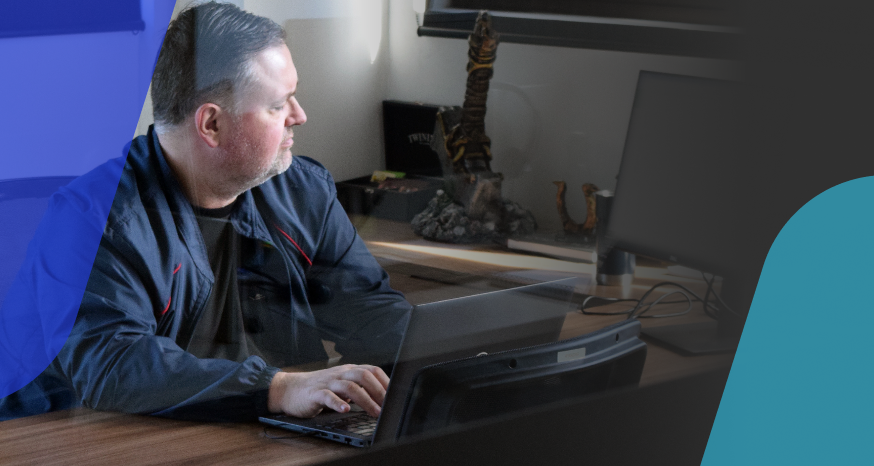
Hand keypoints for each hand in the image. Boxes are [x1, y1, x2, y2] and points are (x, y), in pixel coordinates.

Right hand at [267, 364, 388, 417]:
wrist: (290, 389)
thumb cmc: (320, 388)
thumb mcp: (342, 385)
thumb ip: (359, 388)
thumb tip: (382, 399)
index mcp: (349, 370)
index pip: (372, 370)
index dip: (386, 382)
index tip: (395, 396)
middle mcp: (340, 374)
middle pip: (363, 376)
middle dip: (378, 391)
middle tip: (387, 406)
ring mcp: (328, 382)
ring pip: (349, 386)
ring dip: (365, 400)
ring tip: (374, 412)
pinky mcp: (315, 393)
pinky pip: (327, 396)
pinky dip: (338, 403)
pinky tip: (345, 410)